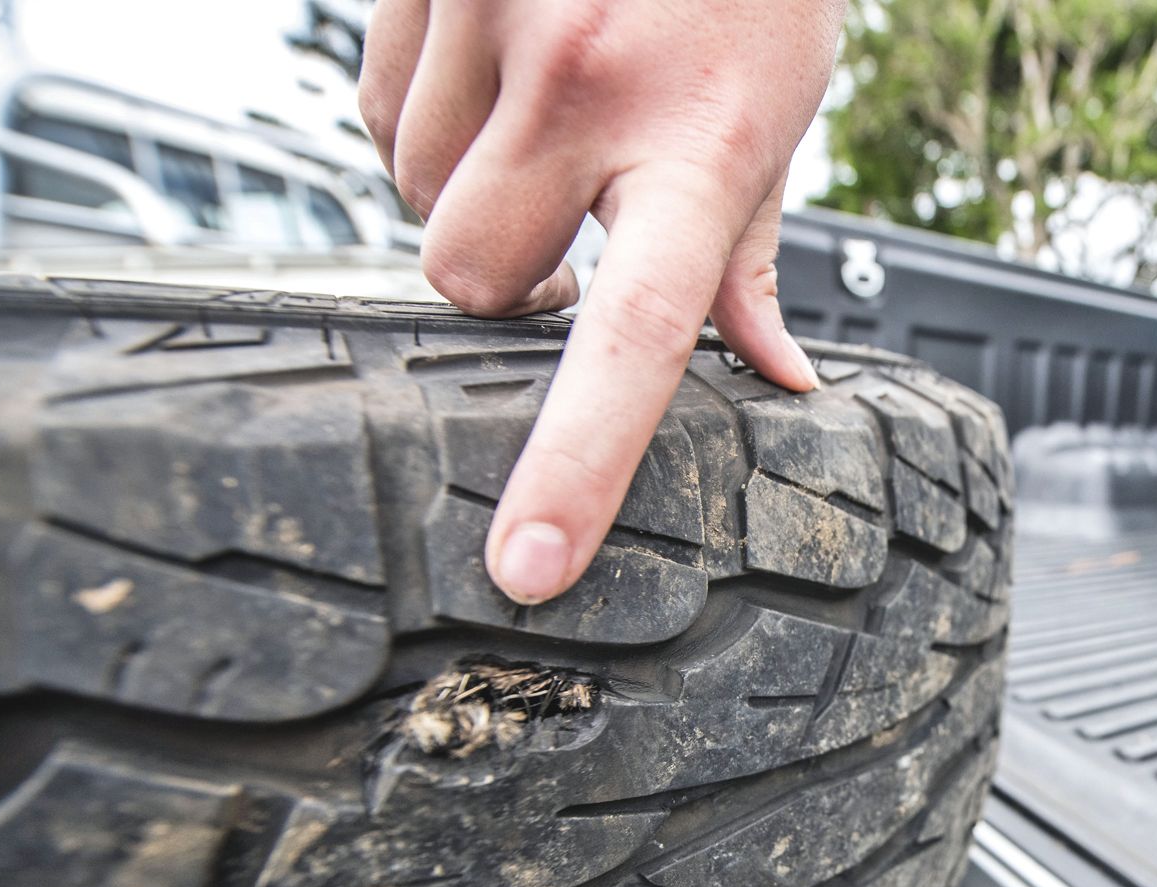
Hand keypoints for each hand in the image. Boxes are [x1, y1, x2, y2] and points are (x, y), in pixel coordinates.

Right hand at [360, 0, 843, 603]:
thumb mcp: (779, 112)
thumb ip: (752, 254)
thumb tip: (775, 377)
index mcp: (694, 142)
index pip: (631, 336)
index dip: (577, 461)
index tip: (528, 562)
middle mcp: (584, 83)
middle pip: (469, 276)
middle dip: (504, 287)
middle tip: (566, 245)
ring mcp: (490, 15)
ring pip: (413, 190)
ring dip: (466, 191)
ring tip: (544, 128)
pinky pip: (377, 105)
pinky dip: (425, 118)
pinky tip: (495, 78)